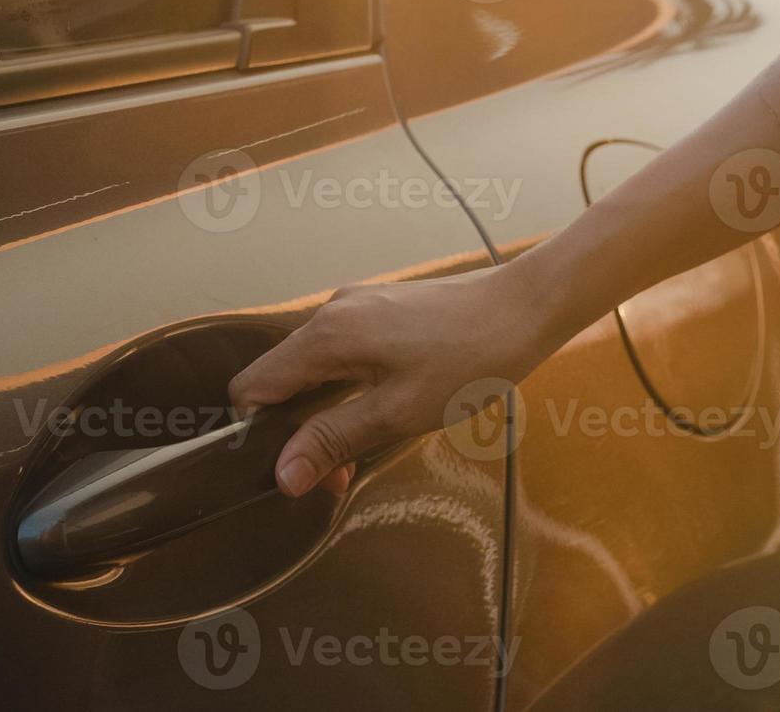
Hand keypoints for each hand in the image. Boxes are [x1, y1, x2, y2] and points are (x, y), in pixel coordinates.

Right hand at [228, 266, 555, 497]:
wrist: (526, 308)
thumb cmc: (469, 360)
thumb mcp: (397, 414)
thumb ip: (334, 440)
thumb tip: (282, 474)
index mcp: (326, 335)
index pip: (253, 386)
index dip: (261, 433)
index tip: (300, 467)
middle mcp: (332, 312)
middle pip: (284, 378)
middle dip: (302, 428)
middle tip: (343, 470)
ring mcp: (359, 305)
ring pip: (317, 366)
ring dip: (331, 409)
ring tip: (374, 441)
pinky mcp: (384, 307)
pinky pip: (346, 351)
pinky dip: (353, 385)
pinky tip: (391, 406)